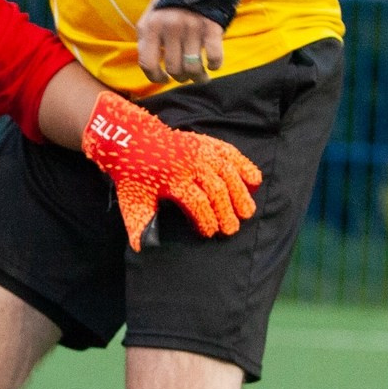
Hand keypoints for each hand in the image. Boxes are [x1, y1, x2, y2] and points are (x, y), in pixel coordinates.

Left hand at [78, 91, 260, 251]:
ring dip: (240, 192)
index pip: (196, 201)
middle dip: (226, 211)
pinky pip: (230, 153)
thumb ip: (139, 225)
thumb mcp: (133, 201)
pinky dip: (245, 165)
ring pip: (228, 171)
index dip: (206, 219)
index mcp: (171, 177)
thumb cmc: (134, 176)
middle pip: (216, 188)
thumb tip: (144, 248)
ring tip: (247, 213)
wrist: (133, 140)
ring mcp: (199, 150)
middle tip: (231, 230)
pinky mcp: (205, 142)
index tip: (210, 233)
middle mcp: (188, 162)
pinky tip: (255, 181)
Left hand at [137, 3, 225, 85]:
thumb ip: (147, 37)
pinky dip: (215, 65)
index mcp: (151, 25)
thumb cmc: (174, 2)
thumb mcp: (152, 14)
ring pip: (193, 68)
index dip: (155, 77)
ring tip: (201, 77)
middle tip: (185, 75)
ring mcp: (192, 27)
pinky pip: (214, 57)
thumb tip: (149, 66)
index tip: (163, 79)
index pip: (147, 63)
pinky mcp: (211, 28)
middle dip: (180, 77)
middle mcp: (170, 27)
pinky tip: (213, 65)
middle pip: (174, 69)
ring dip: (198, 77)